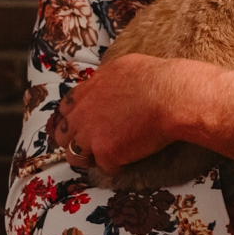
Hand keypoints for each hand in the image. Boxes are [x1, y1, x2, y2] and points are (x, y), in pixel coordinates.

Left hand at [53, 53, 177, 173]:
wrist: (171, 96)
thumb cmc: (156, 77)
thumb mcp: (122, 66)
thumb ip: (105, 80)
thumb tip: (107, 83)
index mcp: (86, 91)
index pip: (64, 109)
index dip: (73, 118)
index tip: (83, 123)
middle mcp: (82, 113)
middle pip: (62, 134)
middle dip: (74, 140)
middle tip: (92, 143)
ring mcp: (91, 135)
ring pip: (74, 156)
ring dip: (88, 157)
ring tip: (106, 156)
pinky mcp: (106, 153)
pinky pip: (103, 167)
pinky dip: (115, 166)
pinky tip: (129, 158)